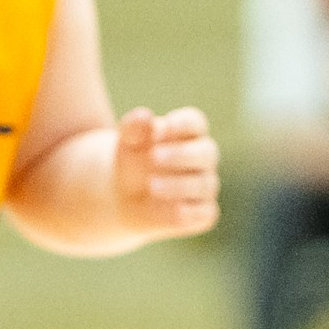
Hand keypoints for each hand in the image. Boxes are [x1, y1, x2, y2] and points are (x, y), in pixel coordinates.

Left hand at [114, 105, 218, 239]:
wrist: (123, 197)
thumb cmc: (131, 161)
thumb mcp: (127, 143)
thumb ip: (134, 127)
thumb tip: (144, 115)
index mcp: (189, 133)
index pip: (195, 123)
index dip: (180, 125)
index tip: (157, 131)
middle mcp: (203, 158)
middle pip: (206, 152)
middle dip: (181, 154)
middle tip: (154, 157)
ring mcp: (206, 184)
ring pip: (203, 184)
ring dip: (178, 185)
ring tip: (151, 185)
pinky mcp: (204, 212)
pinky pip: (203, 213)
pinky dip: (185, 212)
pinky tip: (165, 208)